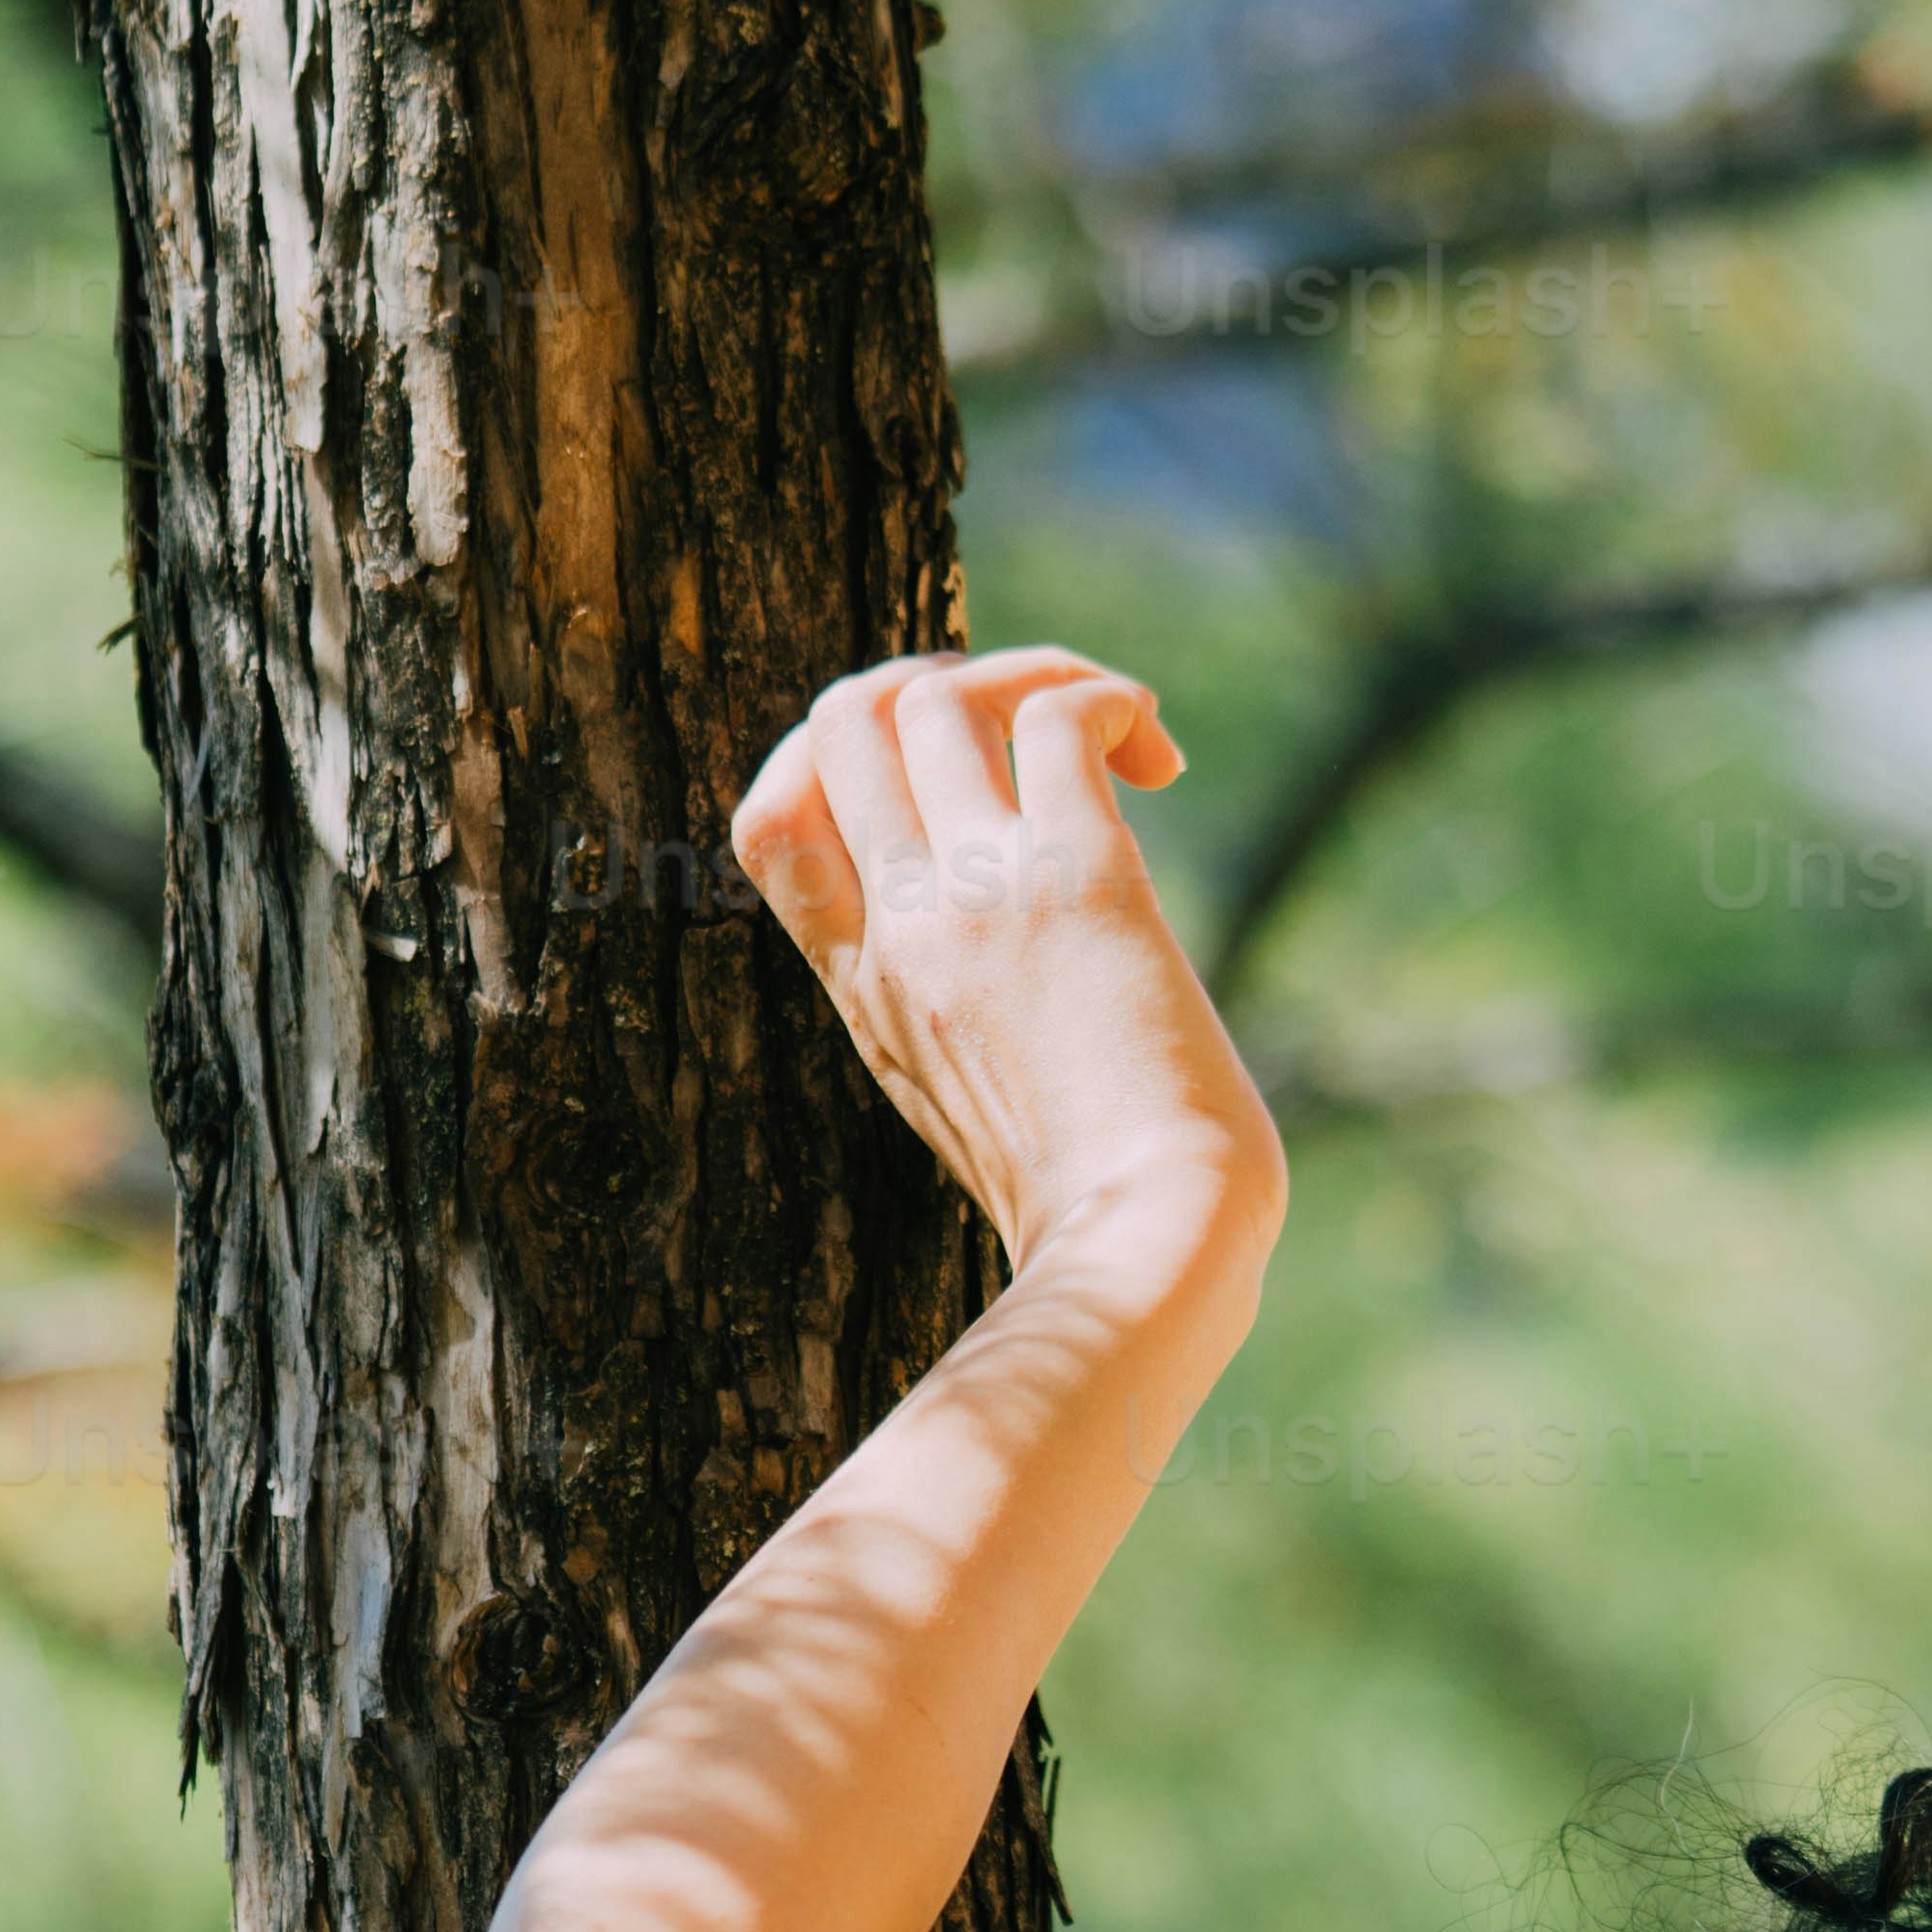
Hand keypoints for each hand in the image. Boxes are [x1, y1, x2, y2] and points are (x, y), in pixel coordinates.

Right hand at [729, 641, 1281, 1280]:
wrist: (1143, 1255)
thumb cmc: (1094, 1215)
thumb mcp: (969, 1113)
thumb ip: (954, 1023)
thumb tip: (1022, 991)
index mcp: (865, 987)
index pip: (771, 820)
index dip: (837, 761)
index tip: (938, 786)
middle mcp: (902, 929)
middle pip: (840, 722)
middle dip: (935, 685)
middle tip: (1035, 741)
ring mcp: (980, 899)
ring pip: (934, 695)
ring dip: (1030, 675)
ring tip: (1117, 738)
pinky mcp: (1080, 880)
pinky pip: (1058, 715)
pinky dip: (1108, 696)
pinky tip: (1160, 761)